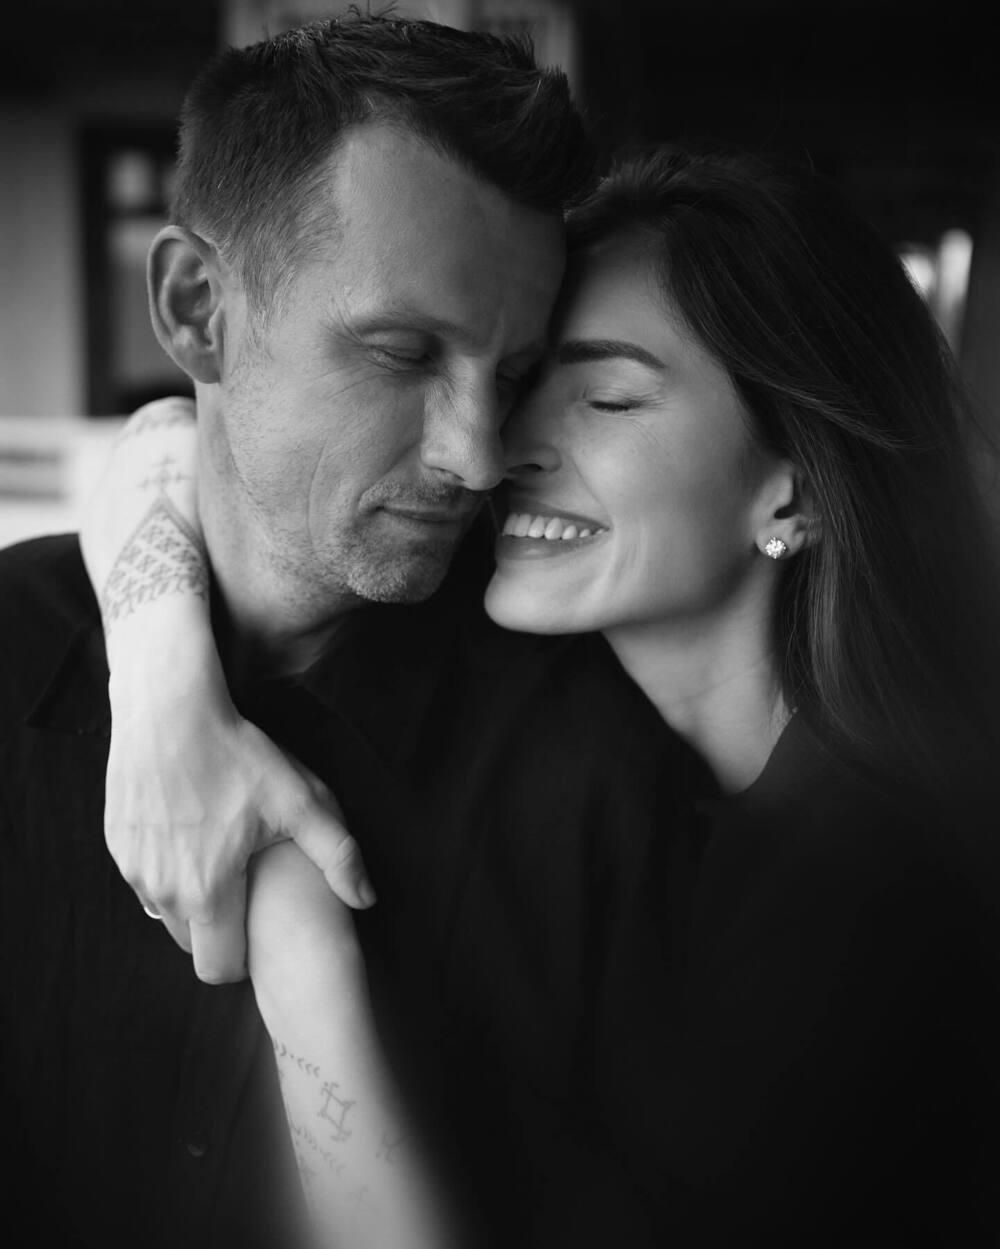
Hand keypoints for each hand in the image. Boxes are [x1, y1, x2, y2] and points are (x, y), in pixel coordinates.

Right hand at [108, 649, 374, 983]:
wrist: (169, 708)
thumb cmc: (238, 754)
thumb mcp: (301, 801)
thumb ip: (338, 856)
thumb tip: (366, 899)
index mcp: (207, 892)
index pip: (219, 968)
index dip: (245, 957)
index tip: (262, 925)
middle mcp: (162, 891)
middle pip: (192, 943)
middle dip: (219, 929)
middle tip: (247, 888)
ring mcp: (133, 868)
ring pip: (166, 911)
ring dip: (191, 898)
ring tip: (222, 857)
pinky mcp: (116, 844)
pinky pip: (144, 878)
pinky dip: (167, 869)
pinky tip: (194, 834)